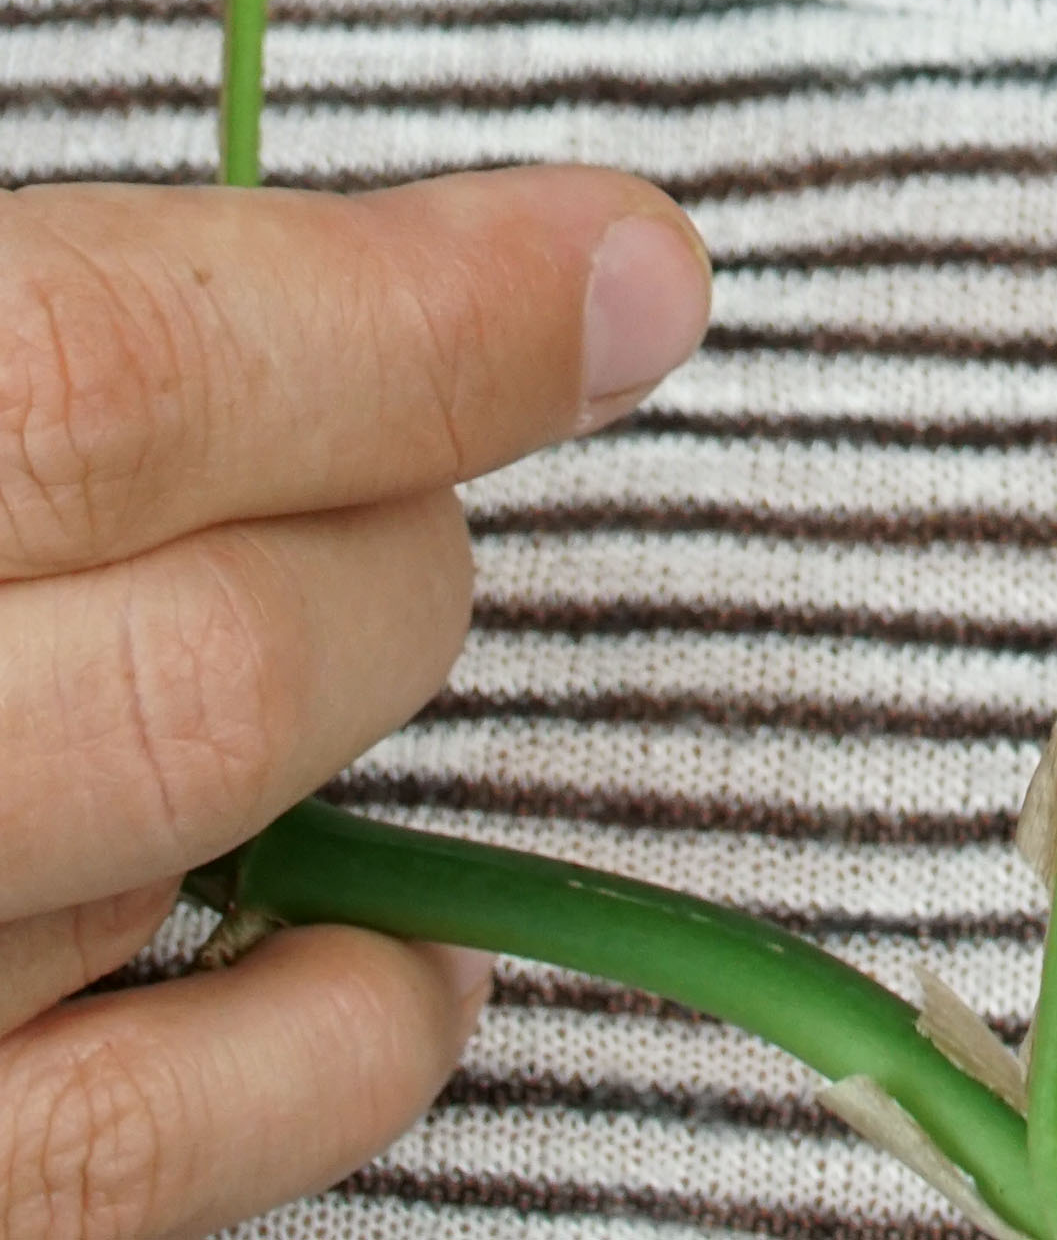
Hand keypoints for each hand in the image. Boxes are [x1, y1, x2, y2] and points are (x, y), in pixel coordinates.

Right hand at [0, 168, 708, 1239]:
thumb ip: (84, 297)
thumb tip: (479, 244)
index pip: (123, 383)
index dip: (417, 323)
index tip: (636, 271)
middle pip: (223, 643)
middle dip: (394, 535)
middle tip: (400, 475)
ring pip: (204, 832)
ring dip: (347, 713)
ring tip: (356, 633)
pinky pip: (141, 1150)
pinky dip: (328, 1048)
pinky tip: (396, 957)